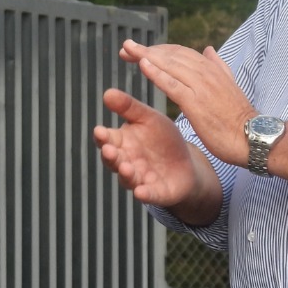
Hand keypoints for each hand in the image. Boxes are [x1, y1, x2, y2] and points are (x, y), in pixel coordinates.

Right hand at [93, 87, 218, 217]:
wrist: (188, 162)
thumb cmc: (163, 138)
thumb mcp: (149, 118)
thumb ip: (129, 107)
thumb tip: (107, 92)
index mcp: (121, 142)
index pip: (106, 139)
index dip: (102, 137)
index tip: (100, 131)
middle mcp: (125, 161)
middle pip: (112, 160)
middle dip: (110, 156)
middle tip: (109, 150)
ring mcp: (139, 178)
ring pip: (127, 178)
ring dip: (125, 174)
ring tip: (126, 167)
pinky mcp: (155, 193)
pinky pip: (148, 195)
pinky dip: (144, 194)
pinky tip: (141, 192)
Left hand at [120, 39, 254, 167]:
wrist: (252, 138)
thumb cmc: (237, 117)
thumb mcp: (228, 86)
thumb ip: (218, 67)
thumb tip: (209, 50)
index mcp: (212, 69)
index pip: (180, 52)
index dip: (158, 49)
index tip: (139, 50)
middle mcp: (206, 74)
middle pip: (171, 55)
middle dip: (147, 50)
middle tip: (125, 47)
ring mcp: (201, 87)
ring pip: (170, 65)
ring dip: (146, 55)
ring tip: (127, 50)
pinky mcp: (196, 103)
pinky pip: (173, 84)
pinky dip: (157, 73)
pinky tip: (142, 65)